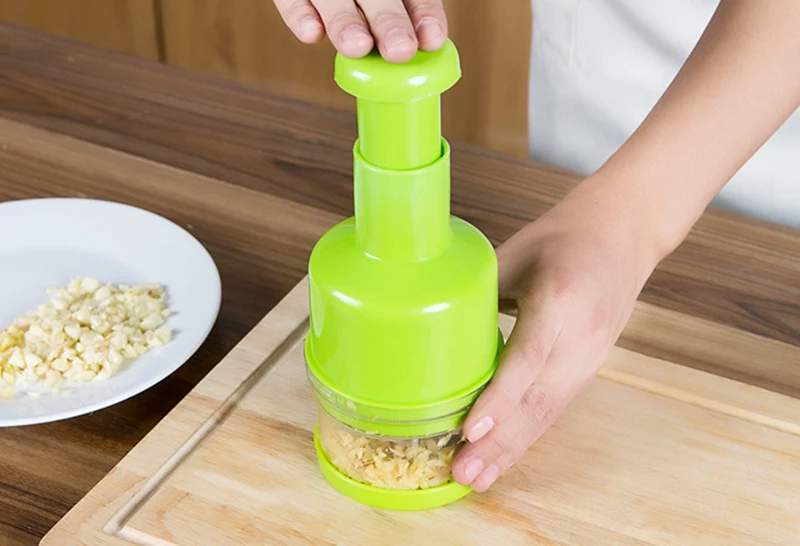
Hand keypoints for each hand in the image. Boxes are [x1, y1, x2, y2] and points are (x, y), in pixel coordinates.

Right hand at [273, 0, 447, 62]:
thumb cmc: (363, 6)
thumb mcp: (384, 6)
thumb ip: (402, 22)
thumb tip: (423, 55)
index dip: (424, 14)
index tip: (432, 40)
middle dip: (388, 21)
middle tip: (399, 50)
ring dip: (345, 21)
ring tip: (357, 47)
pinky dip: (298, 14)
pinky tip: (311, 34)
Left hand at [452, 184, 662, 491]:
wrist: (627, 232)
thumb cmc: (568, 233)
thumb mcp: (518, 251)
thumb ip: (479, 290)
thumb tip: (428, 321)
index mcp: (562, 300)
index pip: (528, 358)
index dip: (499, 399)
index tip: (470, 429)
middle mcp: (581, 337)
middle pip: (537, 400)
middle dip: (498, 443)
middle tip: (462, 473)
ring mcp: (590, 356)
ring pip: (548, 412)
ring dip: (511, 450)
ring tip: (476, 478)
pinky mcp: (588, 367)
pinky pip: (555, 407)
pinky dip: (527, 436)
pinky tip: (503, 457)